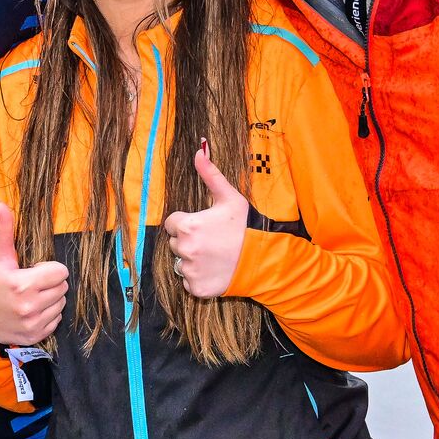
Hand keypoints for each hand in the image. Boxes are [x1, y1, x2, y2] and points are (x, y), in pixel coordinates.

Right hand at [0, 197, 68, 345]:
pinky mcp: (35, 336)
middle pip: (63, 287)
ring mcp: (33, 324)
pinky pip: (57, 320)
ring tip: (31, 296)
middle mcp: (29, 306)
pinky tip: (31, 310)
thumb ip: (4, 228)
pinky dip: (48, 314)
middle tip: (31, 283)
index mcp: (22, 284)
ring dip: (51, 298)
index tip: (33, 270)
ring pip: (61, 303)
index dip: (49, 267)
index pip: (60, 271)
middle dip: (50, 282)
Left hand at [160, 143, 250, 298]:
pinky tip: (215, 270)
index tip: (205, 225)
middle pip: (175, 243)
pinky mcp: (196, 288)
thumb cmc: (246, 227)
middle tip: (212, 241)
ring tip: (215, 255)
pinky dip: (199, 278)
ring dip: (193, 260)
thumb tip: (198, 150)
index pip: (173, 223)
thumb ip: (210, 174)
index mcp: (187, 225)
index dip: (187, 222)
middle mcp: (184, 249)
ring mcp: (190, 271)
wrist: (265, 259)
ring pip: (181, 263)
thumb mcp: (229, 198)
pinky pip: (189, 282)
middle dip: (189, 241)